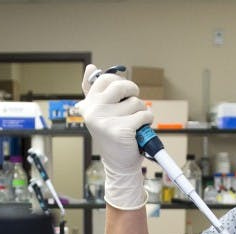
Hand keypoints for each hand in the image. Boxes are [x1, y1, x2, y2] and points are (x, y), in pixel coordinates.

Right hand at [77, 64, 152, 209]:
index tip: (122, 93)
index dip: (119, 83)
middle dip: (133, 92)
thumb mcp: (100, 112)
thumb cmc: (112, 135)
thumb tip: (90, 67)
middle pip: (121, 85)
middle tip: (133, 104)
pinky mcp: (121, 130)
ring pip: (136, 102)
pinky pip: (144, 114)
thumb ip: (94, 90)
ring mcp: (106, 121)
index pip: (104, 78)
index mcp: (88, 104)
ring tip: (134, 123)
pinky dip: (147, 121)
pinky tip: (139, 130)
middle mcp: (93, 111)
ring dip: (141, 111)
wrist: (119, 164)